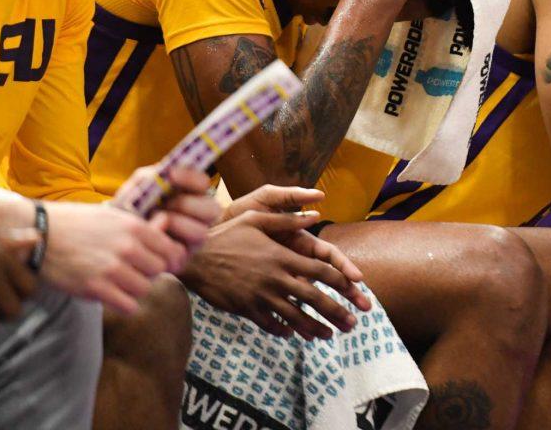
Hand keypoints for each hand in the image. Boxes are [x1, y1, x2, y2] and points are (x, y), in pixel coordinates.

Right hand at [40, 201, 189, 314]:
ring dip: (136, 288)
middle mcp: (127, 247)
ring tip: (122, 283)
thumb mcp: (112, 215)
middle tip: (137, 271)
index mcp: (133, 227)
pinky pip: (127, 305)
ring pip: (144, 289)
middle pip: (159, 270)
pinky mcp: (95, 288)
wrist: (41, 234)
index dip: (170, 258)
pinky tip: (114, 295)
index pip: (170, 250)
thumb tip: (167, 223)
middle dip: (150, 272)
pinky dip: (124, 303)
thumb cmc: (77, 223)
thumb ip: (140, 224)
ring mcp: (112, 269)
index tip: (164, 263)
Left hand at [115, 166, 221, 253]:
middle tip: (166, 204)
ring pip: (201, 232)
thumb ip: (149, 177)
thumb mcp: (137, 188)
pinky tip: (153, 236)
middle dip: (187, 204)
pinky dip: (166, 243)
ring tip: (157, 221)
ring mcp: (192, 240)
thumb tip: (164, 172)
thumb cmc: (129, 208)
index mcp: (191, 195)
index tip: (171, 174)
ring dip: (178, 224)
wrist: (113, 235)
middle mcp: (198, 217)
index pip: (204, 183)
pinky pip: (183, 253)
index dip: (192, 177)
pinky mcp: (181, 259)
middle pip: (213, 209)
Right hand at [182, 188, 369, 340]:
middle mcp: (275, 278)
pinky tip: (293, 334)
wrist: (194, 257)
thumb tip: (314, 215)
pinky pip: (270, 323)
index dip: (341, 281)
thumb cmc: (226, 234)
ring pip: (295, 316)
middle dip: (336, 312)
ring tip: (329, 335)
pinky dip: (284, 330)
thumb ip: (286, 219)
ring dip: (315, 327)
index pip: (319, 270)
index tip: (356, 289)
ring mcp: (261, 296)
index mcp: (282, 256)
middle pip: (314, 298)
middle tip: (352, 324)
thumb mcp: (255, 218)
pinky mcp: (246, 309)